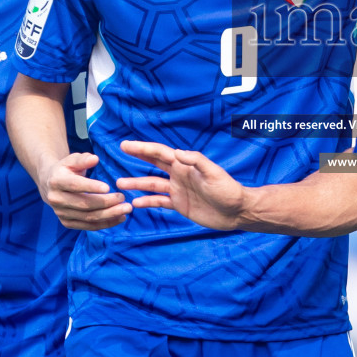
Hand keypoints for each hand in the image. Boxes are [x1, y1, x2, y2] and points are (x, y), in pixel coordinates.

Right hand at [35, 152, 128, 229]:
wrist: (50, 185)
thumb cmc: (66, 169)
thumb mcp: (72, 160)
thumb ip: (83, 159)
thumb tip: (95, 159)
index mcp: (57, 181)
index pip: (75, 185)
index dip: (91, 187)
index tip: (108, 187)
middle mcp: (56, 199)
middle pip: (84, 204)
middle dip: (106, 202)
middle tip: (123, 198)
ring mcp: (61, 213)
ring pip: (88, 217)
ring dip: (109, 215)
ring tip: (126, 209)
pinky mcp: (67, 223)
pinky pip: (88, 226)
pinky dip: (106, 224)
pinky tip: (120, 218)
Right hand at [117, 140, 246, 230]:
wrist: (236, 212)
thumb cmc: (228, 190)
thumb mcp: (214, 174)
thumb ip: (197, 161)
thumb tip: (177, 152)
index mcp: (185, 165)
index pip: (160, 153)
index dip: (143, 148)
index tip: (126, 145)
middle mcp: (179, 175)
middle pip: (154, 163)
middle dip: (138, 157)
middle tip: (121, 151)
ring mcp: (178, 190)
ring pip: (152, 184)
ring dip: (137, 183)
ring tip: (120, 183)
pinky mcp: (179, 204)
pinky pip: (159, 201)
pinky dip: (147, 201)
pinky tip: (135, 203)